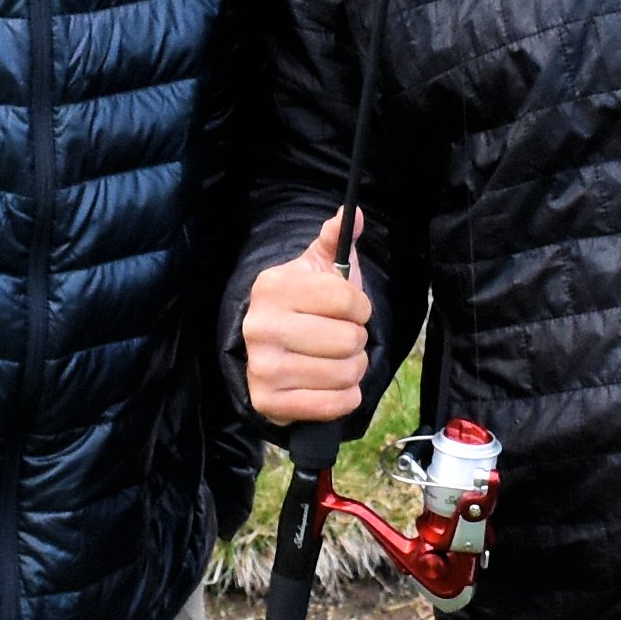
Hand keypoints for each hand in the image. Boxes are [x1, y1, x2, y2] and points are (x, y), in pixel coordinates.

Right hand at [241, 210, 374, 431]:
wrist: (275, 352)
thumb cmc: (307, 306)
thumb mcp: (319, 268)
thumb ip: (336, 239)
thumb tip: (352, 214)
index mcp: (273, 286)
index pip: (348, 300)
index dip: (360, 308)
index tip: (349, 310)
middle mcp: (260, 326)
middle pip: (350, 340)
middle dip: (357, 341)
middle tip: (340, 339)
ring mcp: (261, 367)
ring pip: (345, 374)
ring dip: (352, 370)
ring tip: (335, 361)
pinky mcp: (268, 403)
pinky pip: (335, 405)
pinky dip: (345, 398)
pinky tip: (329, 385)